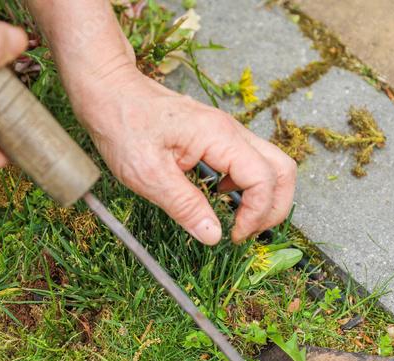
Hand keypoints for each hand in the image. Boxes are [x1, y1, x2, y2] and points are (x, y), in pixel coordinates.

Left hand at [71, 68, 295, 244]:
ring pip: (271, 165)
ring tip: (238, 220)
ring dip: (264, 197)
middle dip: (274, 208)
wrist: (111, 91)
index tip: (233, 236)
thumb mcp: (148, 175)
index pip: (264, 180)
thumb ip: (185, 206)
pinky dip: (248, 186)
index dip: (256, 215)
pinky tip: (220, 198)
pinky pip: (251, 161)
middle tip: (247, 232)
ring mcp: (228, 132)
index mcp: (219, 137)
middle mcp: (231, 131)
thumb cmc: (123, 125)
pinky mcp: (219, 136)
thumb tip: (214, 235)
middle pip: (283, 170)